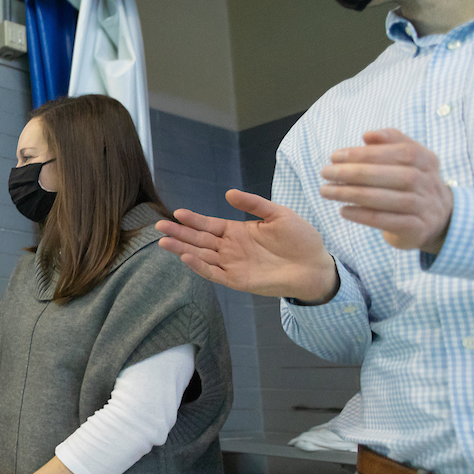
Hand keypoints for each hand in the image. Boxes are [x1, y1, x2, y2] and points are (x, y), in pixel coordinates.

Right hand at [157, 190, 338, 303]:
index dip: (193, 219)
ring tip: (164, 242)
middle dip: (179, 233)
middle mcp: (230, 248)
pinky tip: (187, 257)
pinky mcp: (236, 280)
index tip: (177, 213)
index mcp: (237, 231)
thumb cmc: (300, 239)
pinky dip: (199, 266)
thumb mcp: (278, 214)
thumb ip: (253, 204)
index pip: (208, 224)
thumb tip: (228, 193)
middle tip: (159, 227)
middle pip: (199, 239)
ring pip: (201, 255)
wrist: (314, 265)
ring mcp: (232, 264)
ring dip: (182, 249)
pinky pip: (213, 273)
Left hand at [320, 128, 453, 254]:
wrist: (440, 220)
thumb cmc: (412, 184)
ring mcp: (423, 206)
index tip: (335, 156)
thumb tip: (368, 135)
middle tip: (326, 172)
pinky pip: (386, 221)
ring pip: (385, 199)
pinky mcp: (416, 228)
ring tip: (326, 191)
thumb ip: (392, 143)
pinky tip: (343, 210)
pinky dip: (362, 215)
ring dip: (351, 194)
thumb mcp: (410, 161)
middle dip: (353, 172)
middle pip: (389, 175)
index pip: (397, 152)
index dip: (365, 153)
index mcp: (426, 160)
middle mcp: (428, 182)